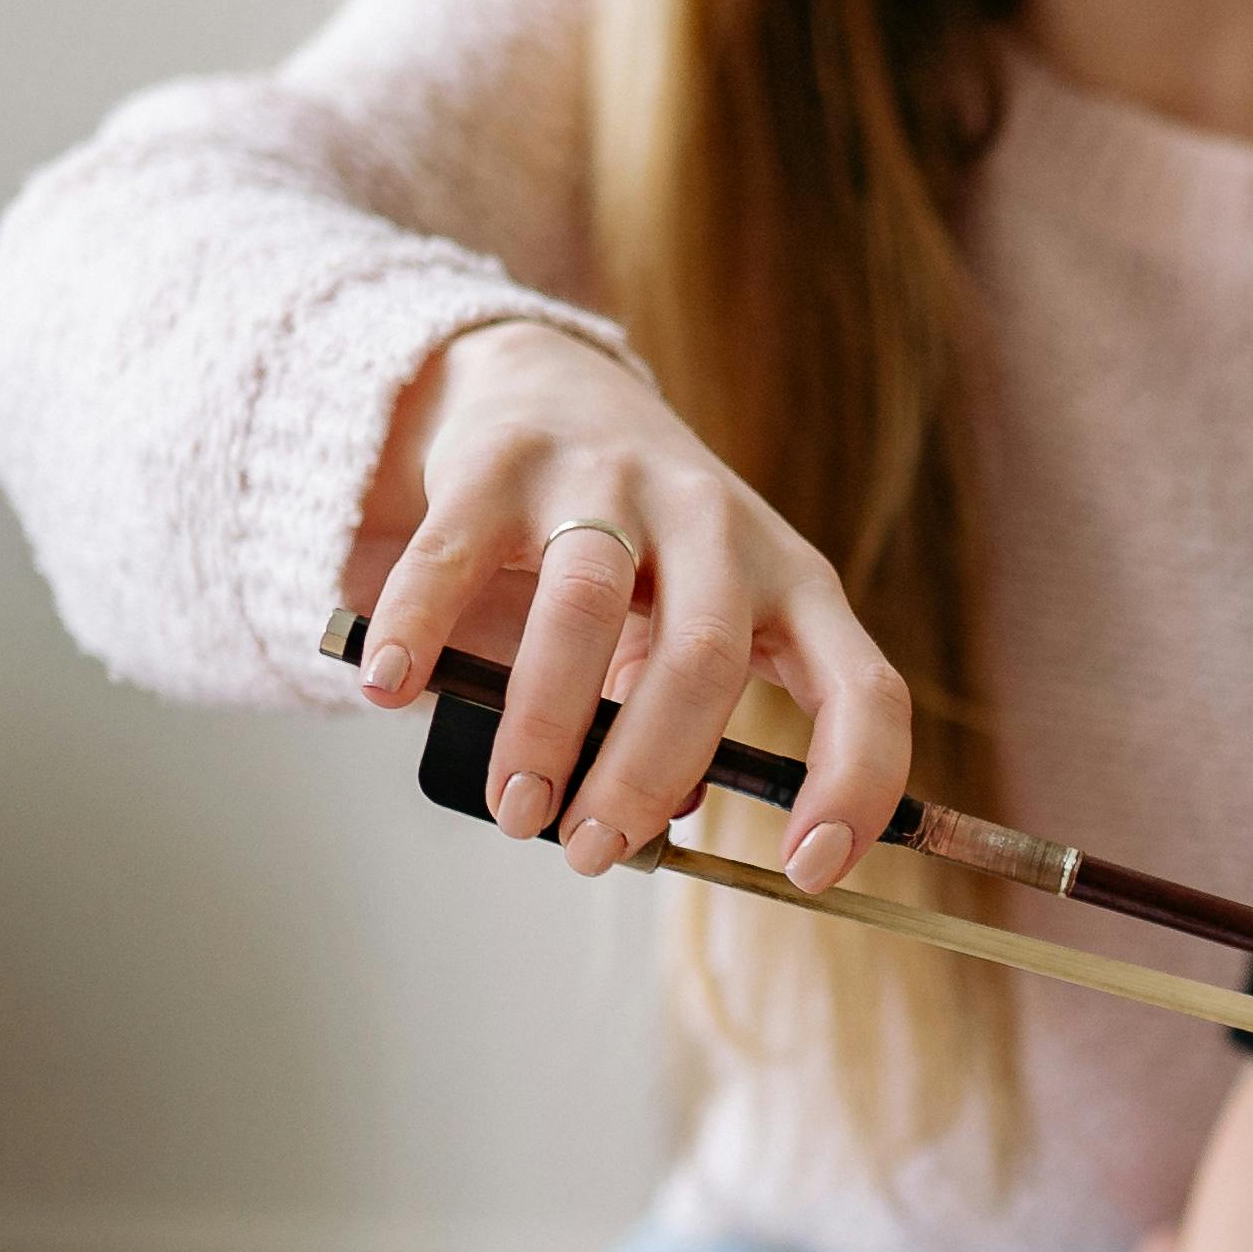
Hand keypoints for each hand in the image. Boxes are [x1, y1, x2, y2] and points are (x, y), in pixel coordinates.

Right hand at [342, 318, 911, 890]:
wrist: (550, 382)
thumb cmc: (643, 545)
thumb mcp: (701, 618)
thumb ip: (695, 716)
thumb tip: (671, 819)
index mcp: (794, 582)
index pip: (861, 688)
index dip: (853, 782)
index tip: (807, 869)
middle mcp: (718, 525)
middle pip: (703, 660)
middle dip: (644, 774)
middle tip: (589, 850)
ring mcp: (615, 482)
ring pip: (586, 608)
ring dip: (545, 727)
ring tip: (515, 807)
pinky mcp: (507, 460)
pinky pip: (459, 554)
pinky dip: (420, 628)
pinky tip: (392, 687)